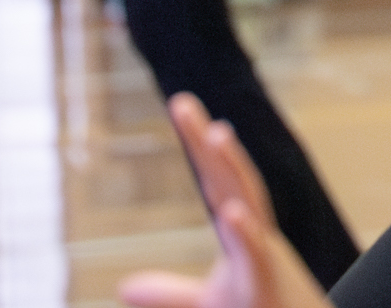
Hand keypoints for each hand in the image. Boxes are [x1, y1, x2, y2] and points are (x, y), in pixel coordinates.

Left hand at [116, 94, 327, 307]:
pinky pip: (255, 256)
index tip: (181, 103)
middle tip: (182, 102)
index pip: (216, 178)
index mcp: (239, 231)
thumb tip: (124, 288)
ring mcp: (263, 258)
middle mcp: (255, 234)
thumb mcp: (208, 304)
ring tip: (217, 134)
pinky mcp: (266, 287)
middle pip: (230, 179)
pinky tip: (232, 211)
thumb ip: (168, 294)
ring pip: (250, 203)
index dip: (199, 143)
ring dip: (235, 169)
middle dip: (207, 142)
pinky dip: (245, 233)